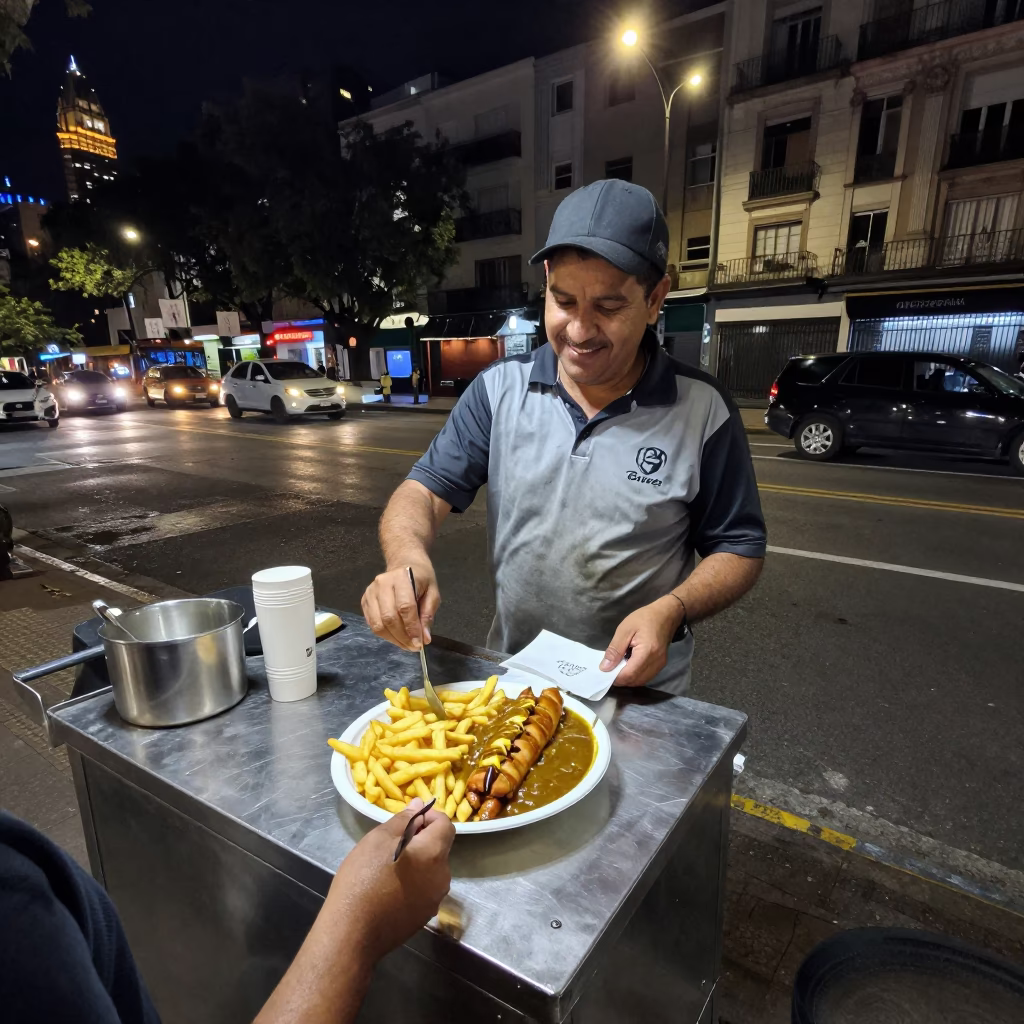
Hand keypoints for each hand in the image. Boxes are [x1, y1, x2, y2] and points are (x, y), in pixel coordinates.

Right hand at [326, 799, 454, 965]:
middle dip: (420, 841)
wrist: (352, 932)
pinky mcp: (423, 918)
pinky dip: (412, 883)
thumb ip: (404, 820)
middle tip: (390, 846)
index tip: (406, 823)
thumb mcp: (378, 839)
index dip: (428, 817)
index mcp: (434, 854)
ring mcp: (434, 901)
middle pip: (439, 848)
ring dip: (416, 863)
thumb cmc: (363, 879)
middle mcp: (442, 877)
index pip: (445, 824)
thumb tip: (420, 806)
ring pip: (431, 870)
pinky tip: (388, 890)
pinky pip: (423, 890)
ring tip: (386, 869)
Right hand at [361, 561, 440, 650]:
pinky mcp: (365, 600)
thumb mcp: (433, 593)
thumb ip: (428, 614)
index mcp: (402, 577)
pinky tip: (396, 637)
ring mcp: (370, 592)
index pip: (405, 607)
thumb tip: (424, 638)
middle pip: (389, 617)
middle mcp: (382, 583)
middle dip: (402, 636)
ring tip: (406, 644)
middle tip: (414, 647)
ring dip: (393, 639)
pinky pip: (372, 624)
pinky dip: (385, 635)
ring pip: (378, 624)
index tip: (419, 643)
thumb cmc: (421, 578)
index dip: (411, 627)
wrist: (404, 563)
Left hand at [599, 597, 685, 687]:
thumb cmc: (644, 618)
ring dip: (628, 678)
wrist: (666, 614)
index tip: (604, 673)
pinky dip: (636, 675)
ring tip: (618, 667)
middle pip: (635, 680)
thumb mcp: (625, 630)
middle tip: (609, 669)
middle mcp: (656, 662)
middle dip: (621, 679)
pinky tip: (629, 666)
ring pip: (641, 681)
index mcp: (647, 651)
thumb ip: (615, 649)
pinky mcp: (661, 664)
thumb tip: (605, 668)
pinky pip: (647, 676)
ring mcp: (660, 664)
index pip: (629, 674)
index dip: (615, 677)